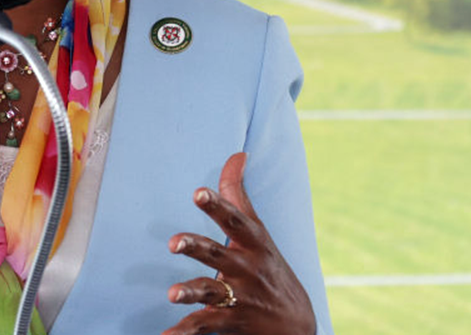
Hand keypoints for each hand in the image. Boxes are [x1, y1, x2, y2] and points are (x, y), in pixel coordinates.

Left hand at [163, 153, 315, 334]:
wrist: (298, 325)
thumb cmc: (269, 268)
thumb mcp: (259, 232)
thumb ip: (238, 195)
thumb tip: (237, 154)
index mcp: (253, 244)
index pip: (235, 221)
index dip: (218, 206)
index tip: (199, 193)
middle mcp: (246, 269)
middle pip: (219, 255)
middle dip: (196, 248)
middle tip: (172, 242)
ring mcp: (240, 297)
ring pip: (211, 293)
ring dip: (191, 292)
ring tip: (172, 293)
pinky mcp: (231, 322)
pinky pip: (204, 326)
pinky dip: (184, 332)